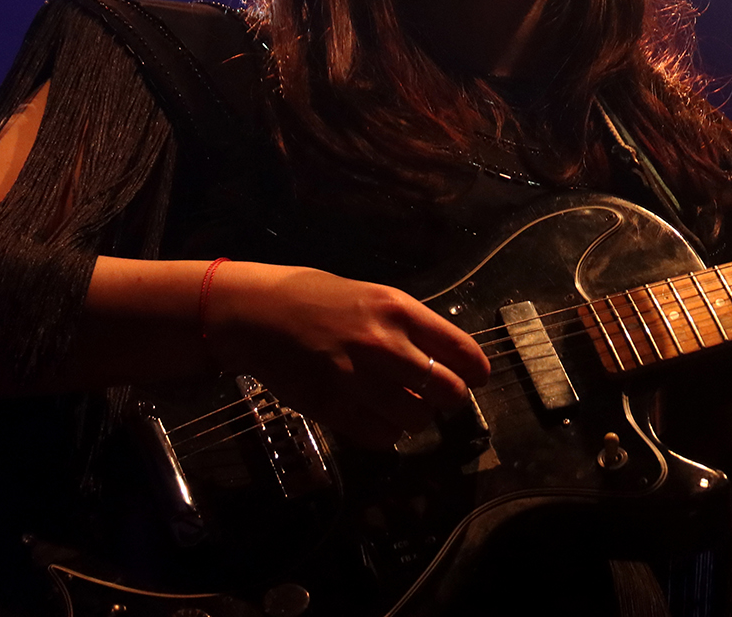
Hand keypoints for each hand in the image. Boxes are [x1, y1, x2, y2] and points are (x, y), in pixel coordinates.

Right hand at [201, 262, 490, 445]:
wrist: (254, 313)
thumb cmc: (314, 298)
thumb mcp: (370, 296)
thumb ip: (406, 325)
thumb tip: (442, 357)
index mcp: (397, 309)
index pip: (460, 349)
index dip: (476, 371)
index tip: (477, 378)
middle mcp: (383, 343)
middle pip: (446, 390)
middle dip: (450, 398)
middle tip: (441, 397)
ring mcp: (356, 378)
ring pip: (416, 418)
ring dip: (417, 418)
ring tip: (405, 407)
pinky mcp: (330, 406)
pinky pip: (380, 435)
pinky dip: (388, 434)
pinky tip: (379, 419)